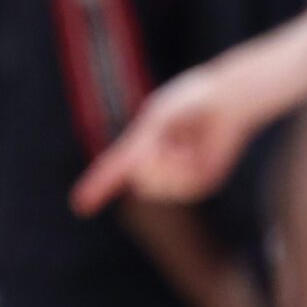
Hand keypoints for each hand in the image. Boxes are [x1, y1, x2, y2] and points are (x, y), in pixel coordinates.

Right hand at [72, 58, 269, 213]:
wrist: (226, 100)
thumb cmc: (189, 101)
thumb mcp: (157, 119)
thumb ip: (145, 150)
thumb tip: (138, 180)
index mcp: (142, 144)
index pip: (114, 169)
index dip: (97, 186)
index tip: (80, 206)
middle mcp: (159, 162)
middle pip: (140, 183)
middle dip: (148, 168)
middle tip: (164, 142)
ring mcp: (181, 173)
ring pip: (161, 189)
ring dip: (169, 168)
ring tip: (183, 144)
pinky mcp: (201, 181)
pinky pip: (186, 189)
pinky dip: (187, 171)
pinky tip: (196, 151)